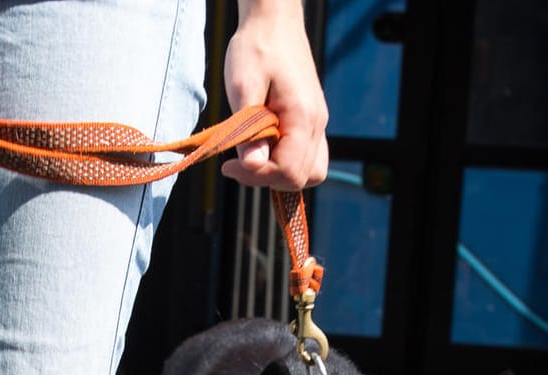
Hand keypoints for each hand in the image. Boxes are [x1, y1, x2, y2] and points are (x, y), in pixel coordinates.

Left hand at [221, 0, 328, 190]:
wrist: (274, 23)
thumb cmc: (257, 47)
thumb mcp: (244, 86)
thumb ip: (249, 129)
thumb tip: (252, 165)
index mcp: (303, 116)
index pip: (289, 171)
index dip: (257, 176)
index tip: (229, 164)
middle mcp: (317, 124)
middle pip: (302, 177)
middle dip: (267, 179)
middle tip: (239, 163)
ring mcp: (318, 124)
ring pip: (310, 172)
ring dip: (280, 174)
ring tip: (253, 158)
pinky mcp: (311, 122)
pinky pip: (308, 157)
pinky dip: (287, 162)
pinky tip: (264, 149)